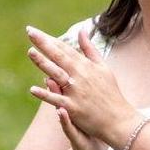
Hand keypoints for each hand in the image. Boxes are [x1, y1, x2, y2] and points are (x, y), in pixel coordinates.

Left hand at [26, 24, 133, 149]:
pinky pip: (57, 100)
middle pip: (59, 56)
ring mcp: (77, 91)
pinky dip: (46, 95)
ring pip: (57, 74)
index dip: (49, 39)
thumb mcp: (103, 67)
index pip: (64, 48)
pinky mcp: (74, 107)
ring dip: (43, 63)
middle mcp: (80, 75)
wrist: (119, 119)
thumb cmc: (110, 92)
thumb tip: (82, 30)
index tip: (34, 31)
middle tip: (30, 32)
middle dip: (44, 43)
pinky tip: (33, 89)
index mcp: (86, 65)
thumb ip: (90, 49)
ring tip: (30, 51)